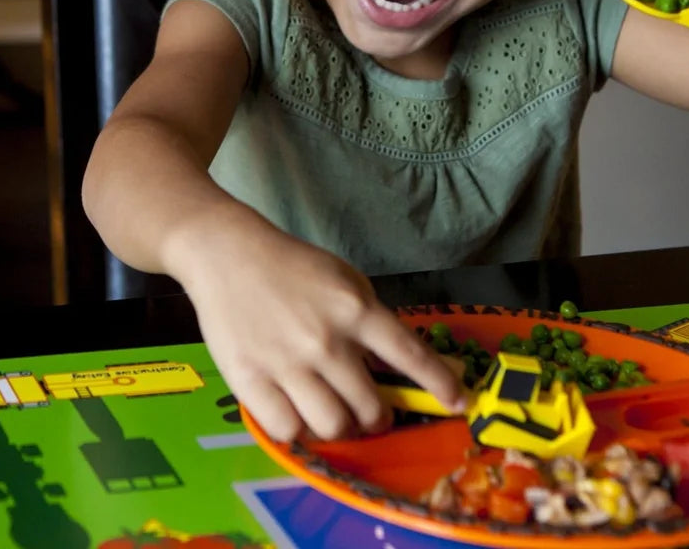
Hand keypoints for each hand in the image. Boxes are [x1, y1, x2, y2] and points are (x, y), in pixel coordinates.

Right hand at [175, 214, 465, 442]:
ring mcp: (287, 365)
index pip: (409, 354)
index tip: (458, 402)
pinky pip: (287, 430)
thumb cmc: (295, 267)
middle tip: (374, 415)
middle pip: (369, 405)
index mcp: (356, 310)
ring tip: (337, 416)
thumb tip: (397, 363)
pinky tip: (298, 413)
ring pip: (332, 425)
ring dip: (342, 428)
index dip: (438, 383)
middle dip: (379, 417)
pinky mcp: (250, 382)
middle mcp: (327, 342)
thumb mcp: (347, 280)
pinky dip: (298, 430)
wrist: (230, 256)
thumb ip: (371, 319)